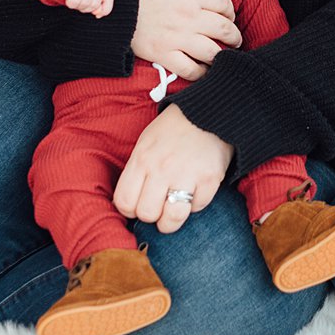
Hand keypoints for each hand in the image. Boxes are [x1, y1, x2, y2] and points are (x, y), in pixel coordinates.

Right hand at [65, 0, 112, 17]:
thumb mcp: (93, 1)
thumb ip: (99, 8)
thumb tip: (97, 15)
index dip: (105, 10)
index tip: (97, 16)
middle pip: (95, 4)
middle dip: (89, 9)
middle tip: (83, 7)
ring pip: (85, 2)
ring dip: (81, 8)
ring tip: (78, 4)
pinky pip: (74, 1)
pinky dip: (72, 5)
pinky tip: (72, 3)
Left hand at [113, 105, 233, 233]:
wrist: (208, 112)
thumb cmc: (173, 130)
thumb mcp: (145, 142)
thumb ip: (137, 171)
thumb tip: (131, 203)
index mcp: (142, 159)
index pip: (124, 202)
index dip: (130, 210)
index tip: (138, 206)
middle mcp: (162, 168)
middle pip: (147, 214)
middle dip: (152, 217)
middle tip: (158, 208)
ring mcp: (186, 174)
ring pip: (172, 219)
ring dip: (171, 222)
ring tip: (173, 215)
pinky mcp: (209, 179)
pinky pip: (197, 207)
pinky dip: (196, 204)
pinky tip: (194, 193)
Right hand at [131, 0, 241, 80]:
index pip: (223, 4)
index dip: (230, 10)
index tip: (228, 15)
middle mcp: (188, 17)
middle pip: (224, 29)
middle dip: (234, 35)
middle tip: (234, 38)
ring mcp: (176, 38)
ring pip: (212, 52)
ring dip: (222, 55)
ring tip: (225, 55)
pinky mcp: (162, 54)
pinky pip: (189, 69)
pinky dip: (201, 73)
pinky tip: (204, 70)